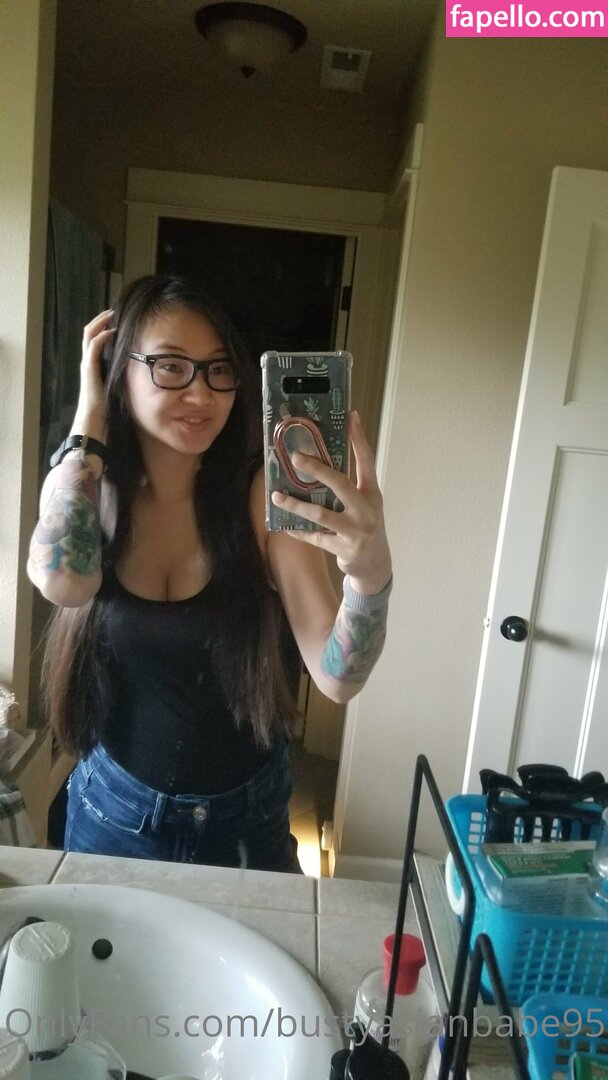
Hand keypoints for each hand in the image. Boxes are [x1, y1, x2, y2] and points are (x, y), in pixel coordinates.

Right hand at [72, 309, 115, 434]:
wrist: (93, 420)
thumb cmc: (104, 409)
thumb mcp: (115, 388)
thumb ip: (121, 378)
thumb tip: (137, 375)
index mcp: (92, 365)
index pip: (94, 340)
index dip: (103, 328)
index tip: (116, 320)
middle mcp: (87, 361)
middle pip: (89, 332)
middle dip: (100, 320)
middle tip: (113, 311)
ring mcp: (87, 363)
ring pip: (89, 335)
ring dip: (100, 322)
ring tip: (111, 314)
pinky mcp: (89, 368)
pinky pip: (93, 346)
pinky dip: (101, 336)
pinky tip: (112, 331)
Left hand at [271, 411, 391, 594]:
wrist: (376, 564)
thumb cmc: (365, 525)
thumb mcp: (365, 502)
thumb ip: (350, 483)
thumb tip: (321, 457)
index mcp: (372, 493)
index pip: (367, 461)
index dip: (359, 439)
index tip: (350, 416)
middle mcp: (366, 510)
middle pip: (341, 484)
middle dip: (318, 469)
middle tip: (295, 457)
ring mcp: (355, 531)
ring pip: (322, 515)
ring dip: (296, 505)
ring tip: (277, 496)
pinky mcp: (342, 549)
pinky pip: (315, 538)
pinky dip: (299, 531)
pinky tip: (284, 525)